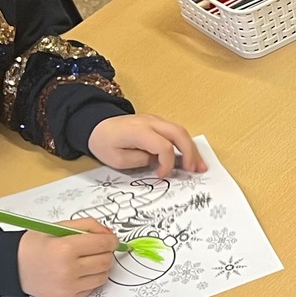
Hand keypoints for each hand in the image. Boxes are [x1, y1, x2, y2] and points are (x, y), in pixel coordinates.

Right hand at [16, 219, 116, 296]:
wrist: (14, 267)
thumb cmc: (36, 245)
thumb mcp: (59, 226)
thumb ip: (88, 226)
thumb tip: (110, 234)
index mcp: (65, 248)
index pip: (103, 244)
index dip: (111, 240)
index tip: (110, 239)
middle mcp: (68, 270)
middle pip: (106, 261)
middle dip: (106, 253)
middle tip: (97, 249)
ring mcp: (68, 287)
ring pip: (103, 276)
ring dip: (100, 267)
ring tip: (87, 260)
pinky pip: (92, 287)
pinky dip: (91, 279)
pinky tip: (78, 272)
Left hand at [87, 113, 205, 175]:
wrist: (95, 126)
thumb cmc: (104, 143)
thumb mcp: (117, 159)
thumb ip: (139, 160)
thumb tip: (157, 161)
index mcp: (139, 131)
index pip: (163, 146)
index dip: (167, 163)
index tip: (160, 176)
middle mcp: (150, 122)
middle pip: (178, 134)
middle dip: (190, 153)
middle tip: (196, 171)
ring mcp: (155, 120)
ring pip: (180, 131)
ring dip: (192, 149)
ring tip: (200, 166)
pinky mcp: (156, 123)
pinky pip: (175, 132)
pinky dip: (185, 144)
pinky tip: (190, 157)